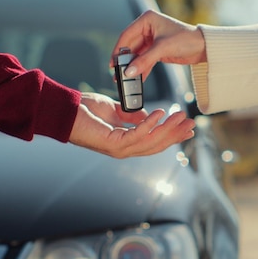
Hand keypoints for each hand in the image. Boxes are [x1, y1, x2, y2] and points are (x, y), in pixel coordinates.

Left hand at [68, 92, 195, 157]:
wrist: (65, 110)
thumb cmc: (84, 109)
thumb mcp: (115, 110)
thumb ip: (132, 115)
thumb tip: (150, 116)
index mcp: (125, 142)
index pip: (154, 142)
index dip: (172, 135)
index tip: (187, 127)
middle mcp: (124, 149)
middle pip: (156, 145)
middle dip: (175, 134)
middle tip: (192, 124)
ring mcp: (118, 148)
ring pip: (150, 141)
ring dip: (168, 128)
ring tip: (180, 116)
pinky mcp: (112, 143)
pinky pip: (137, 135)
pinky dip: (150, 124)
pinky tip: (160, 113)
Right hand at [111, 10, 206, 80]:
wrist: (203, 47)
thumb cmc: (186, 40)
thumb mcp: (163, 49)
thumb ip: (145, 60)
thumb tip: (129, 72)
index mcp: (147, 19)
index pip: (127, 35)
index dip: (118, 50)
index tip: (112, 63)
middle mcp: (147, 27)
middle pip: (130, 46)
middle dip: (124, 61)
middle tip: (117, 74)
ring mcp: (151, 39)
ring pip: (136, 54)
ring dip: (132, 67)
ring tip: (124, 80)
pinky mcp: (156, 49)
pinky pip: (144, 60)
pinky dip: (141, 69)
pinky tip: (137, 79)